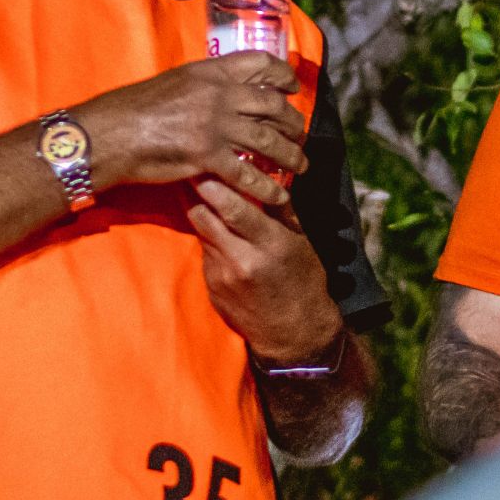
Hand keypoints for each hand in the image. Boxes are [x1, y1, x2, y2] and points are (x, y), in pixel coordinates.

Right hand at [76, 53, 306, 207]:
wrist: (111, 133)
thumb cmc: (135, 108)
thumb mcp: (175, 82)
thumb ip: (204, 85)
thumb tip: (225, 92)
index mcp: (211, 71)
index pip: (260, 63)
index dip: (282, 74)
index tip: (292, 87)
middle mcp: (219, 94)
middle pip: (272, 105)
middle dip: (292, 121)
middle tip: (299, 133)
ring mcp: (216, 126)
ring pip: (268, 140)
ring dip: (290, 154)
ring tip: (300, 165)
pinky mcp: (208, 156)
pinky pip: (248, 174)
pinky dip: (267, 188)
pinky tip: (279, 195)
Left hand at [187, 178, 340, 360]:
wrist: (293, 332)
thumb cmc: (303, 282)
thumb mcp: (301, 242)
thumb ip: (280, 210)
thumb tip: (267, 176)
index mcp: (271, 244)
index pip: (234, 208)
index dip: (216, 186)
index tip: (207, 168)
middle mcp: (243, 260)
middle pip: (206, 217)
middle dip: (199, 195)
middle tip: (197, 176)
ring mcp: (223, 275)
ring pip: (202, 232)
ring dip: (203, 216)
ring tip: (204, 199)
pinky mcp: (212, 287)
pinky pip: (205, 254)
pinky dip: (210, 241)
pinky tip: (219, 238)